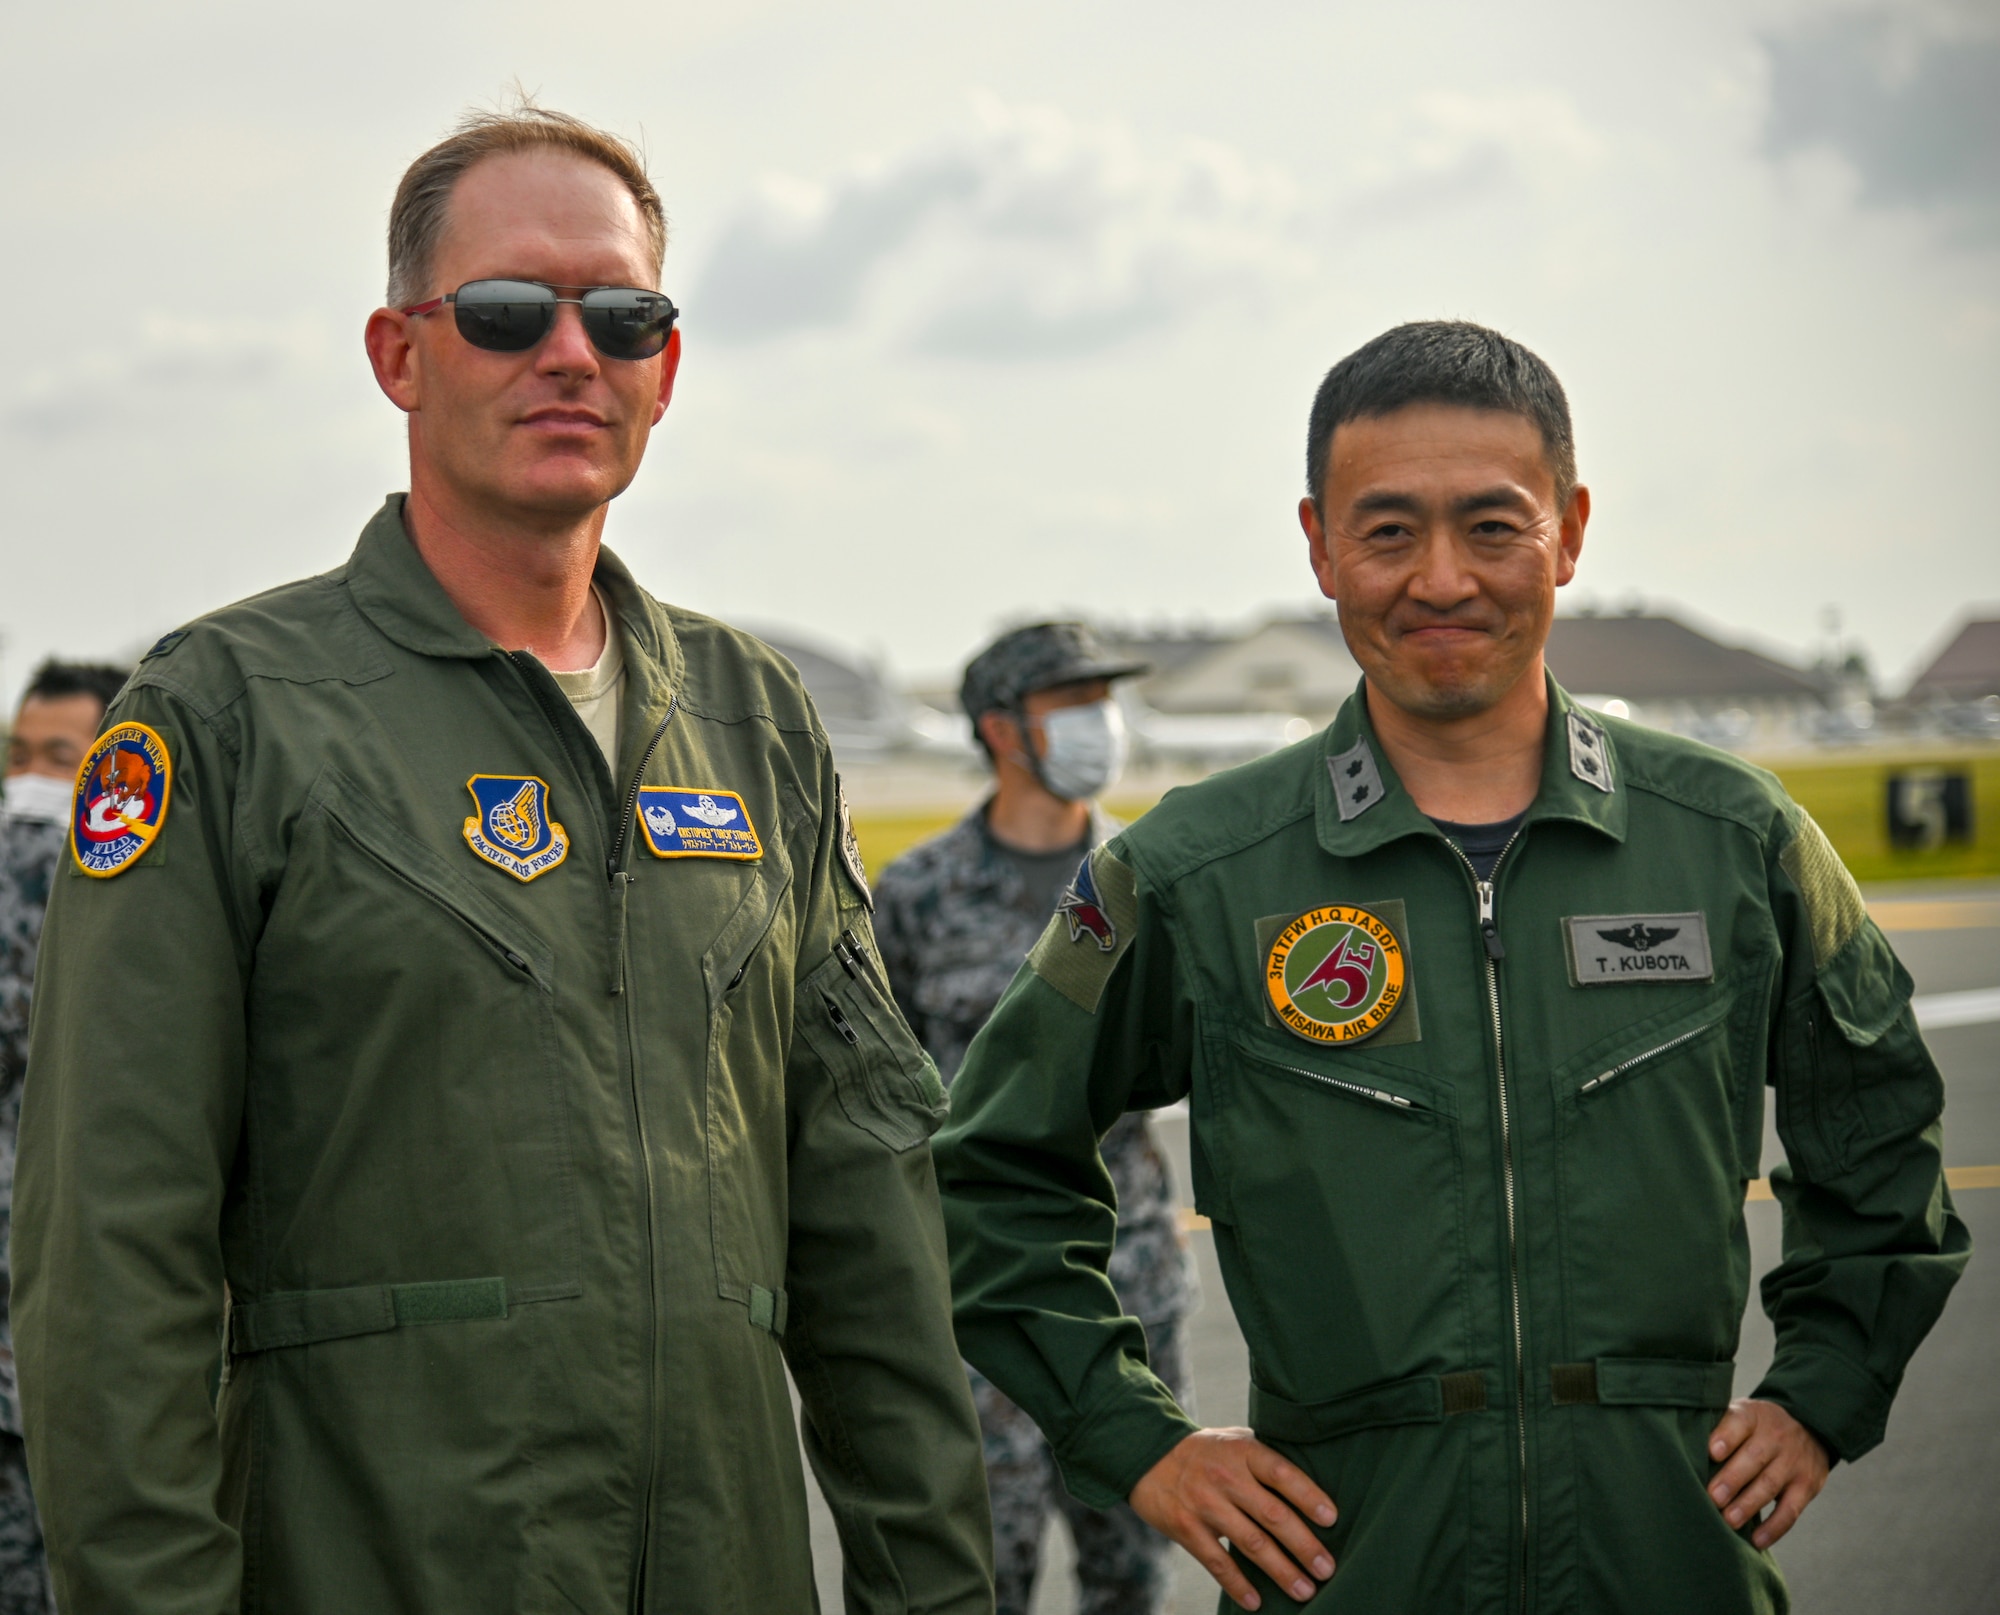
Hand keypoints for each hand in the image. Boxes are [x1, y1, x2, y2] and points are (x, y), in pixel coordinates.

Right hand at [1129, 1428, 1336, 1609]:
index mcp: (1243, 1451)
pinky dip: (1238, 1585)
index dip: (1308, 1495)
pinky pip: (1217, 1561)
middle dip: (1303, 1545)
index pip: (1282, 1473)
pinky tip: (1257, 1602)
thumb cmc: (1206, 1451)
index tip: (1332, 1518)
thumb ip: (1266, 1458)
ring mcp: (1204, 1504)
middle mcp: (1225, 1476)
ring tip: (1305, 1591)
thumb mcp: (1235, 1440)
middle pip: (1272, 1514)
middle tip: (1327, 1569)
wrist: (1147, 1454)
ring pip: (1250, 1543)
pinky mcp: (1185, 1528)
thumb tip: (1312, 1488)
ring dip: (1280, 1571)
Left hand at [1706, 1398, 1829, 1548]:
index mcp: (1753, 1416)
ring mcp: (1793, 1462)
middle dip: (1732, 1479)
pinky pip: (1791, 1510)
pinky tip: (1757, 1541)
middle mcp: (1775, 1437)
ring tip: (1729, 1521)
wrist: (1808, 1426)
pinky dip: (1775, 1528)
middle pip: (1754, 1457)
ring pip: (1770, 1484)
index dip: (1726, 1436)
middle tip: (1713, 1498)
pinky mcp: (1807, 1486)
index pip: (1740, 1422)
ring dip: (1748, 1505)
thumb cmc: (1756, 1427)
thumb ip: (1718, 1427)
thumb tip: (1681, 1449)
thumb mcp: (1742, 1414)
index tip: (1711, 1452)